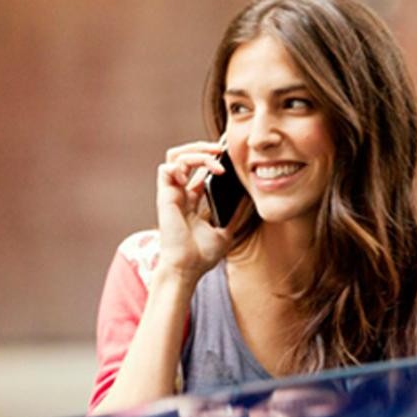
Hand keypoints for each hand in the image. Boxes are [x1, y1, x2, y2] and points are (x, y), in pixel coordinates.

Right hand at [155, 137, 240, 280]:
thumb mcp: (226, 232)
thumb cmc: (201, 255)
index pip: (199, 168)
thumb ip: (236, 216)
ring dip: (195, 152)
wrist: (187, 269)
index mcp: (193, 199)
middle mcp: (181, 193)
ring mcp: (172, 193)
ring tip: (214, 158)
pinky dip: (181, 165)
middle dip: (203, 147)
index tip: (229, 152)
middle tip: (221, 149)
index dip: (212, 156)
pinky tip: (196, 174)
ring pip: (175, 157)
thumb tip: (251, 200)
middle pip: (186, 156)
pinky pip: (166, 169)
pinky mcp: (165, 197)